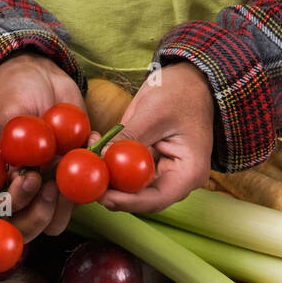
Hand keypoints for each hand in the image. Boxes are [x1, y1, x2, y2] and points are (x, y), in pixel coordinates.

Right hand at [0, 54, 88, 239]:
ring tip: (74, 167)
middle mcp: (21, 192)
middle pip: (28, 227)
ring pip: (55, 222)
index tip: (31, 179)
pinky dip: (91, 177)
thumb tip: (17, 175)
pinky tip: (91, 143)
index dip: (17, 203)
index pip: (3, 210)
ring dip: (67, 205)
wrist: (41, 78)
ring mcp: (47, 190)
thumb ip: (10, 141)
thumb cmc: (16, 92)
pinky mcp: (72, 183)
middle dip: (42, 213)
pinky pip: (82, 197)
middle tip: (54, 186)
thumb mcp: (8, 111)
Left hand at [102, 62, 214, 213]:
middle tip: (89, 184)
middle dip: (114, 193)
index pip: (156, 199)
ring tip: (90, 157)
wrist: (192, 80)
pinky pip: (131, 173)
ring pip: (134, 188)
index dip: (128, 202)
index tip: (103, 197)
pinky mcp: (153, 165)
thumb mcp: (153, 111)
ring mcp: (166, 173)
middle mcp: (178, 180)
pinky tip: (97, 151)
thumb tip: (102, 156)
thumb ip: (129, 137)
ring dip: (111, 178)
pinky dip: (114, 166)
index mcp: (189, 173)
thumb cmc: (181, 91)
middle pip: (143, 199)